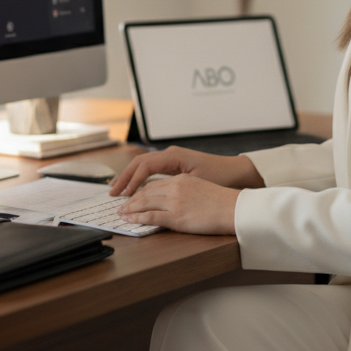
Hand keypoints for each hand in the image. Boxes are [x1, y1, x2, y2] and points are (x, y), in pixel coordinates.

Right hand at [109, 145, 262, 196]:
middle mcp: (170, 154)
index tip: (123, 195)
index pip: (144, 166)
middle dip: (124, 178)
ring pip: (143, 165)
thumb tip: (151, 194)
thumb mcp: (196, 182)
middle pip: (139, 163)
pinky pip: (151, 169)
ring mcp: (172, 158)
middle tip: (112, 193)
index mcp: (173, 155)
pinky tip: (135, 188)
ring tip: (119, 190)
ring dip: (130, 177)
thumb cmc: (220, 176)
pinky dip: (140, 177)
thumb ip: (173, 186)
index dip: (131, 181)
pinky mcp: (175, 165)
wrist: (237, 172)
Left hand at [117, 173, 239, 235]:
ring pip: (144, 202)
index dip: (140, 189)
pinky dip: (137, 218)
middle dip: (131, 198)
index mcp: (182, 179)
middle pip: (146, 191)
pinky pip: (150, 216)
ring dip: (130, 208)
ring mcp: (175, 202)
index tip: (132, 195)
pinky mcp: (176, 216)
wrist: (234, 209)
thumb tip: (173, 197)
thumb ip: (185, 188)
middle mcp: (175, 187)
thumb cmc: (222, 201)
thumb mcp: (201, 187)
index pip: (154, 183)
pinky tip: (129, 220)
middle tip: (120, 204)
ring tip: (121, 213)